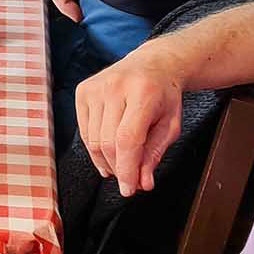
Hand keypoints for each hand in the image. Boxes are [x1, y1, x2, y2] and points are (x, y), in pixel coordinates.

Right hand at [73, 49, 186, 196]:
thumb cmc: (163, 95)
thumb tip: (142, 182)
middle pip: (108, 143)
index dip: (126, 169)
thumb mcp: (171, 125)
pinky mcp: (83, 91)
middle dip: (118, 168)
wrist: (152, 64)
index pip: (127, 139)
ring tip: (121, 164)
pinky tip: (108, 150)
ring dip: (106, 161)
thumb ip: (155, 154)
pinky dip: (95, 147)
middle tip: (129, 180)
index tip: (129, 189)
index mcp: (143, 92)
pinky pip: (84, 132)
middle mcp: (116, 87)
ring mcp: (96, 87)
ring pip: (93, 141)